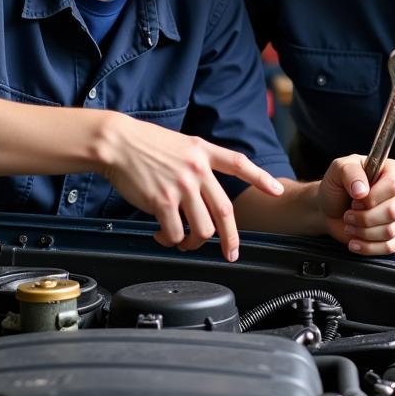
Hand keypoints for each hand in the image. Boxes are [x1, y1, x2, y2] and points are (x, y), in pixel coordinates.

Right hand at [97, 113, 283, 261]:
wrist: (117, 143)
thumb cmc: (143, 144)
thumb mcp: (179, 144)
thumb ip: (197, 163)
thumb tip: (203, 192)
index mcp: (203, 152)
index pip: (239, 163)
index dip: (260, 178)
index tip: (277, 191)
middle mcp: (197, 169)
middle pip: (225, 211)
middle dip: (231, 238)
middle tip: (231, 252)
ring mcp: (181, 186)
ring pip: (202, 229)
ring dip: (193, 243)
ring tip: (183, 241)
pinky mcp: (162, 201)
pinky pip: (175, 233)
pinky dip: (170, 240)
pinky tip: (162, 235)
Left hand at [318, 155, 394, 254]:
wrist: (330, 208)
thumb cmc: (337, 186)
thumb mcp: (338, 169)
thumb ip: (350, 172)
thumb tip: (362, 190)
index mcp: (393, 170)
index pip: (393, 185)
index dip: (372, 197)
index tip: (355, 199)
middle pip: (392, 212)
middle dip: (364, 217)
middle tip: (349, 214)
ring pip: (390, 231)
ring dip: (363, 232)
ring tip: (350, 225)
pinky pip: (390, 247)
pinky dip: (368, 247)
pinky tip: (355, 241)